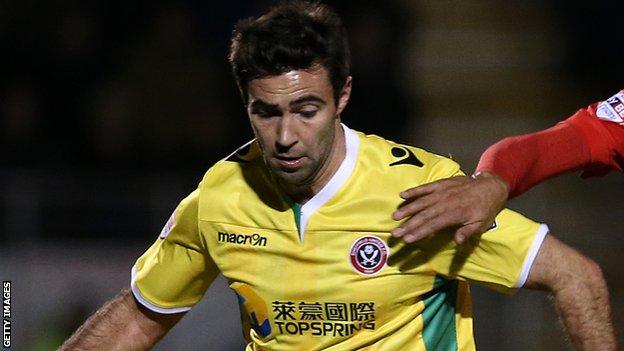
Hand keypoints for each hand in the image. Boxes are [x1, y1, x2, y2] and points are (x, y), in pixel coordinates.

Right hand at [391, 172, 509, 243]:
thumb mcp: (482, 223)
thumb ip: (468, 232)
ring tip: (395, 217)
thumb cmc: (486, 208)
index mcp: (455, 214)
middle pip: (424, 215)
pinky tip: (402, 195)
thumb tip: (457, 241)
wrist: (491, 185)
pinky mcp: (441, 183)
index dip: (419, 232)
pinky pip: (425, 187)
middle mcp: (446, 202)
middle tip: (395, 233)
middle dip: (408, 225)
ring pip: (421, 201)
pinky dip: (414, 191)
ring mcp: (442, 191)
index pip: (433, 225)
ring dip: (408, 209)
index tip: (407, 239)